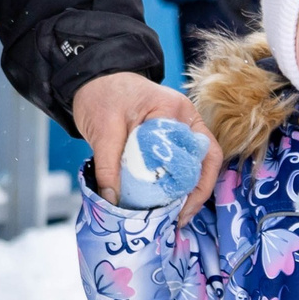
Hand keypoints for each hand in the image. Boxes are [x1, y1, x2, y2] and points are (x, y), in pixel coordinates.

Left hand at [73, 71, 219, 220]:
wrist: (93, 80)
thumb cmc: (101, 96)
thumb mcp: (102, 131)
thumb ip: (108, 166)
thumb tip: (113, 201)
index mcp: (173, 111)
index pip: (198, 151)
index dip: (194, 184)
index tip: (179, 208)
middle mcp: (185, 119)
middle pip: (205, 160)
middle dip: (197, 193)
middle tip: (180, 218)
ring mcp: (180, 128)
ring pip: (197, 164)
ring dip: (189, 191)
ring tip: (176, 216)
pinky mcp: (170, 138)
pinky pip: (182, 163)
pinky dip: (177, 184)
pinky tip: (168, 203)